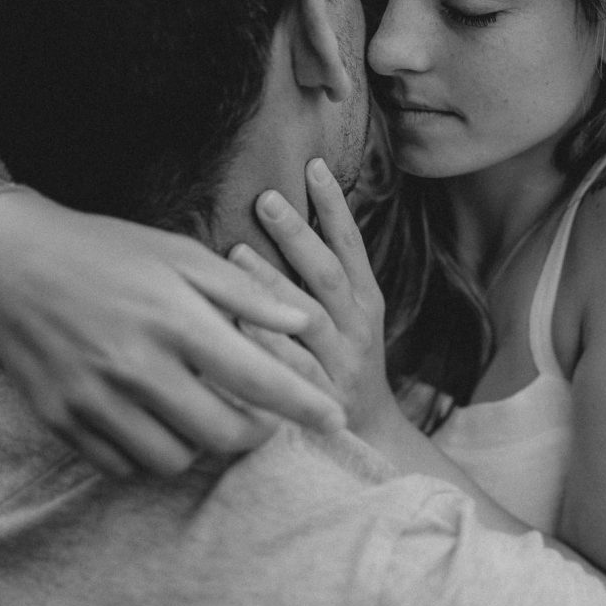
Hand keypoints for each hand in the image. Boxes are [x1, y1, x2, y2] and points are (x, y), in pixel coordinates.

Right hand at [0, 189, 345, 476]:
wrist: (9, 261)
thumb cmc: (109, 251)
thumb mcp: (181, 256)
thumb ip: (245, 294)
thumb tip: (306, 320)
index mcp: (173, 320)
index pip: (257, 379)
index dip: (303, 405)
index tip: (335, 418)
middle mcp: (134, 366)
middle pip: (222, 434)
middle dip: (256, 434)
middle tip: (264, 417)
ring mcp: (93, 399)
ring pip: (174, 459)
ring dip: (202, 445)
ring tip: (206, 412)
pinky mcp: (62, 420)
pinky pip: (123, 465)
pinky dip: (151, 452)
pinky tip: (158, 420)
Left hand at [227, 158, 396, 436]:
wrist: (370, 440)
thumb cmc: (345, 367)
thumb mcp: (349, 320)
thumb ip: (323, 278)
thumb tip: (287, 218)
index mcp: (366, 304)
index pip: (351, 246)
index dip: (335, 207)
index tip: (314, 166)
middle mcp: (357, 329)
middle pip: (327, 274)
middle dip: (298, 235)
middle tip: (266, 199)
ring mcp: (340, 364)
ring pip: (307, 318)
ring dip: (272, 284)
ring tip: (237, 253)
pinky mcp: (320, 399)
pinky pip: (291, 369)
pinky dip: (265, 345)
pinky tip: (235, 323)